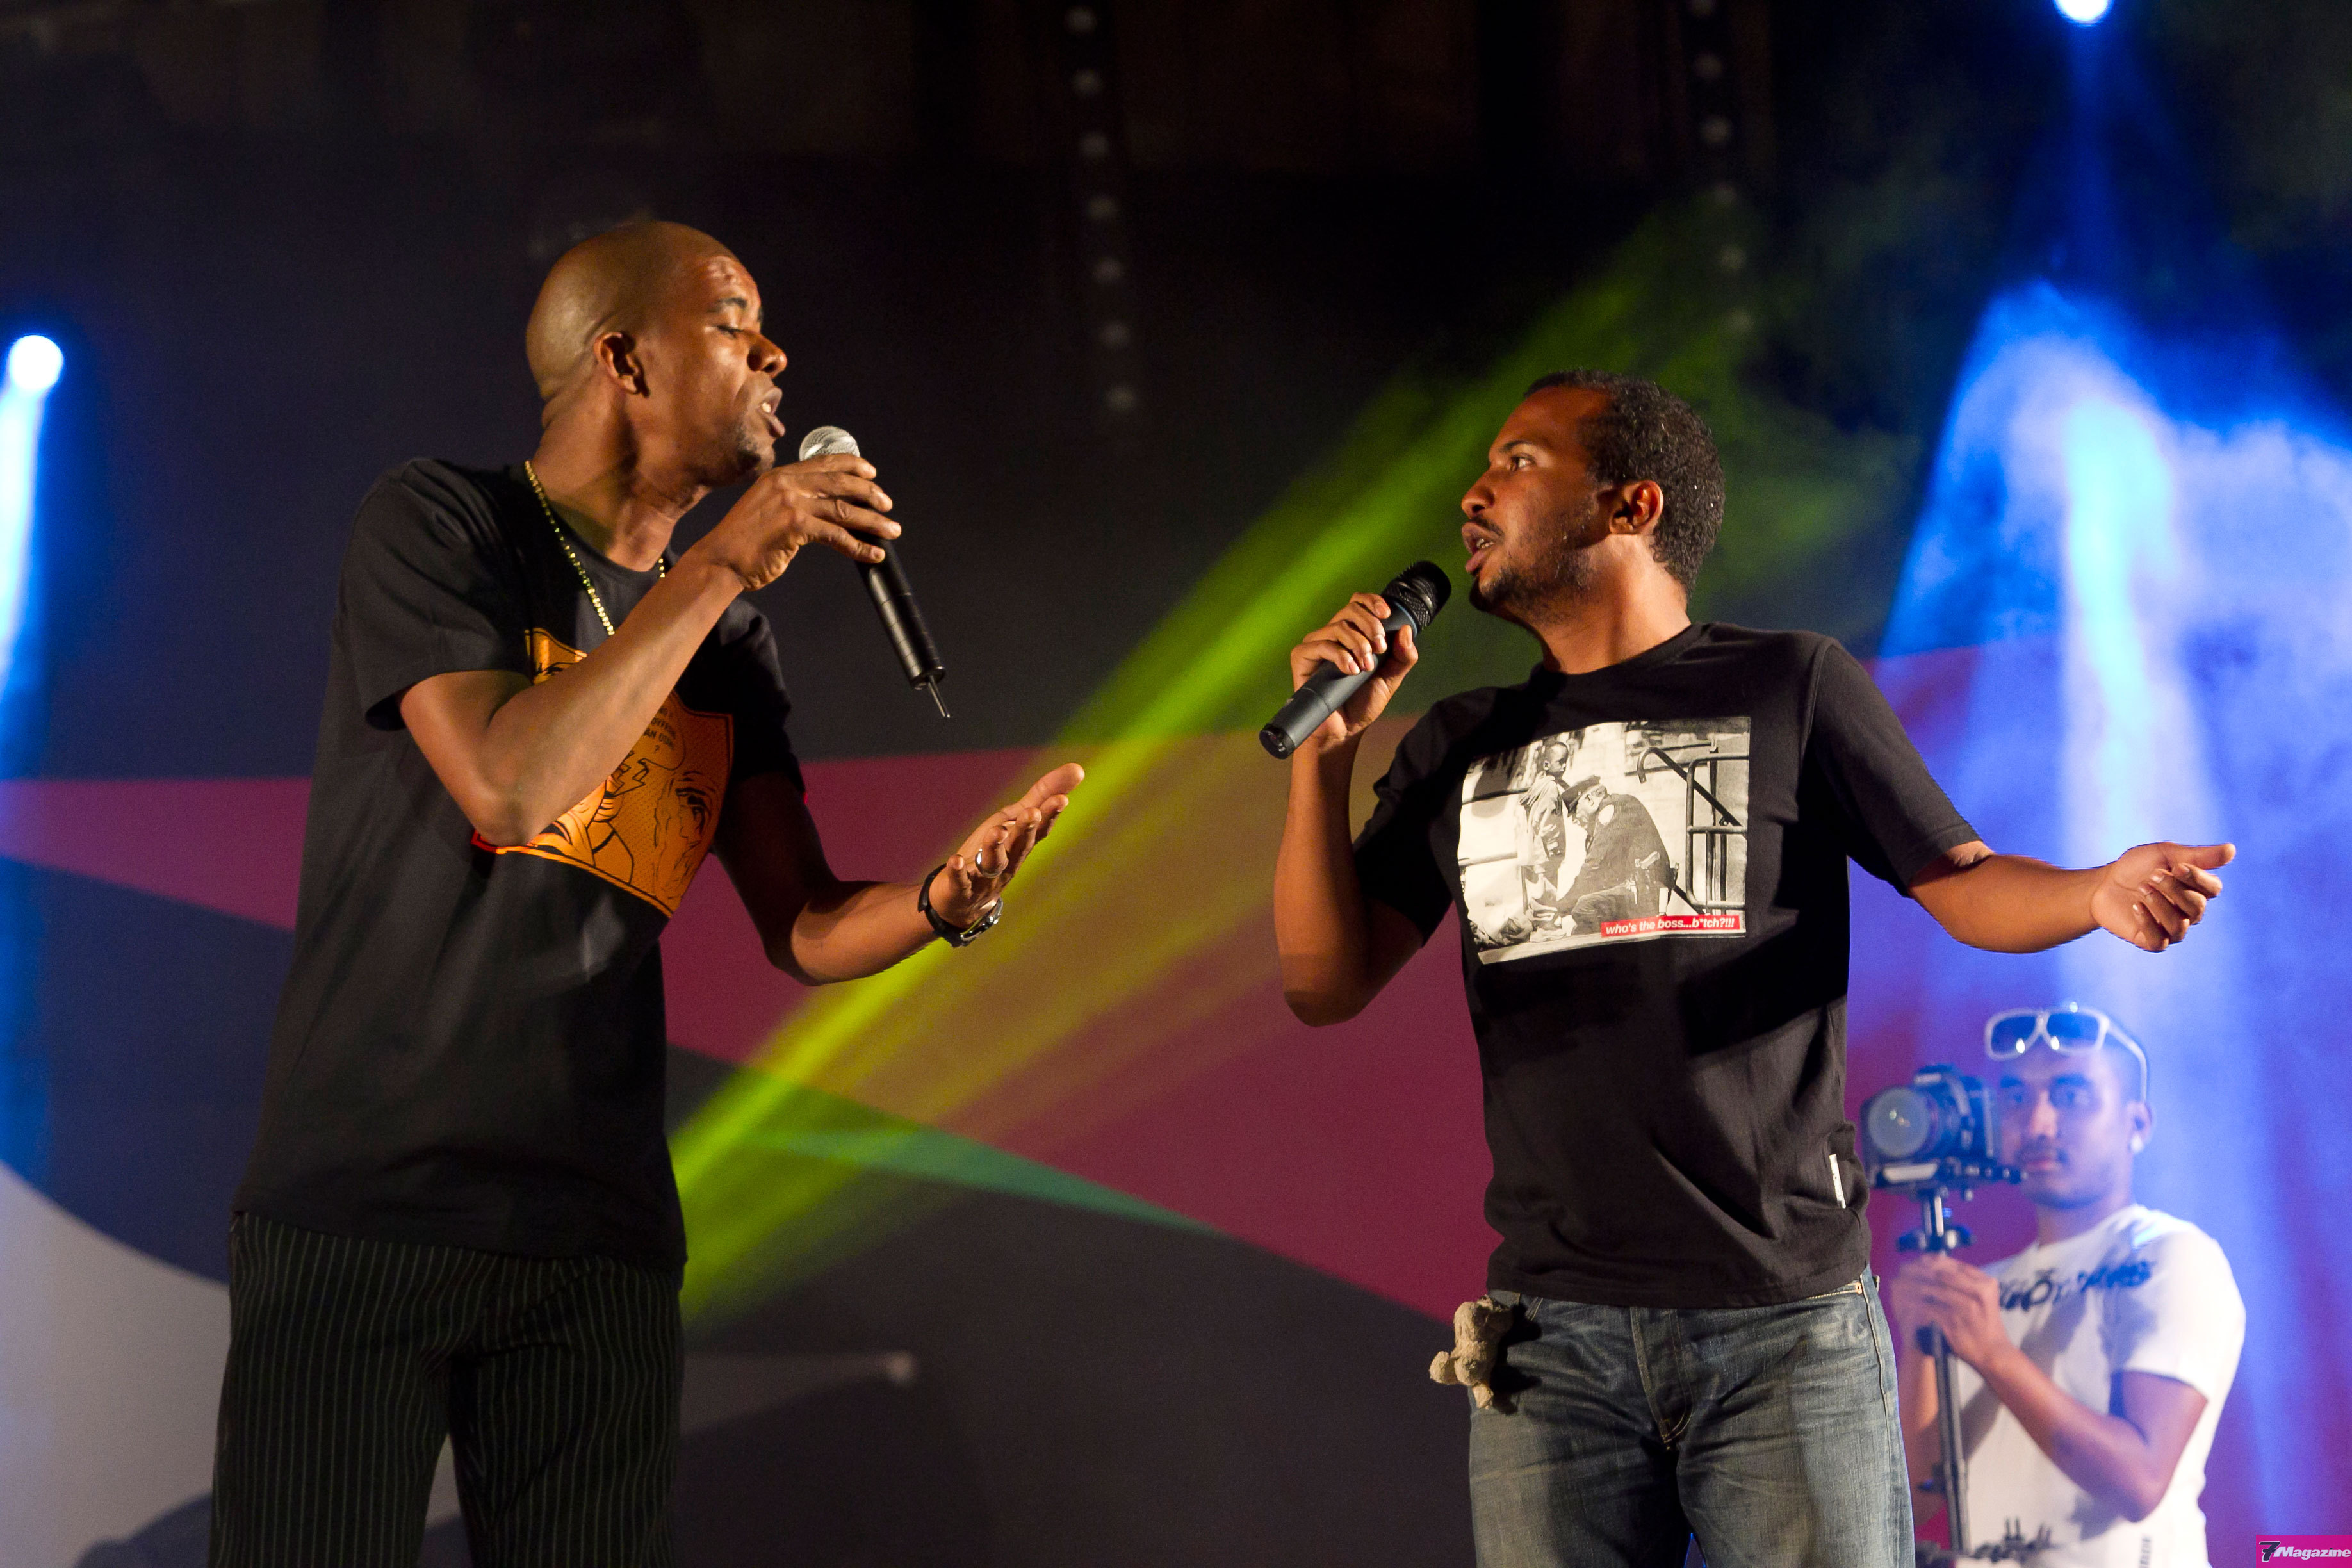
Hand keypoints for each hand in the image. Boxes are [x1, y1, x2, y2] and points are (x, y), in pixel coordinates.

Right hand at [683, 453, 898, 591]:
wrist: (720, 560)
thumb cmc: (743, 540)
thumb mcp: (766, 507)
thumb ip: (791, 499)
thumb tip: (824, 505)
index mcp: (780, 476)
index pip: (823, 462)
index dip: (852, 465)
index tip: (871, 473)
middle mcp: (786, 484)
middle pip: (840, 482)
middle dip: (869, 493)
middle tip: (887, 504)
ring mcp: (791, 504)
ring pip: (844, 509)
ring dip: (873, 522)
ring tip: (891, 530)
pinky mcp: (795, 526)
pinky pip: (837, 536)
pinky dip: (859, 546)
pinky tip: (873, 553)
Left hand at [926, 763, 1084, 926]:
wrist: (966, 899)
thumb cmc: (996, 851)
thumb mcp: (1016, 819)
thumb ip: (1043, 794)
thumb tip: (1080, 768)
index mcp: (1022, 842)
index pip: (1040, 828)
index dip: (1050, 815)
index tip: (1061, 799)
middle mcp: (1009, 860)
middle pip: (1020, 844)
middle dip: (1026, 829)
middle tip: (1032, 813)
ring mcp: (985, 876)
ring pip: (993, 861)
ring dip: (995, 847)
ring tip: (996, 832)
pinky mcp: (961, 887)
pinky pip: (960, 880)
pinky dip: (958, 871)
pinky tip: (955, 860)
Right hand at [1286, 594, 1418, 754]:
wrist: (1344, 730)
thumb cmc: (1363, 703)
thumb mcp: (1391, 678)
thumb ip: (1403, 656)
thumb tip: (1405, 629)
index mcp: (1352, 634)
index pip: (1358, 603)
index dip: (1372, 602)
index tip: (1386, 614)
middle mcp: (1333, 635)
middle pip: (1349, 610)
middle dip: (1370, 626)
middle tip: (1380, 648)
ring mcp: (1316, 645)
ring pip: (1338, 627)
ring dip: (1358, 644)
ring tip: (1367, 667)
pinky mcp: (1302, 657)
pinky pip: (1321, 644)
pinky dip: (1341, 656)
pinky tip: (1352, 671)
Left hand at [1889, 1255, 2009, 1369]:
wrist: (1993, 1352)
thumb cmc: (1985, 1322)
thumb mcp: (1983, 1297)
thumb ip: (1966, 1280)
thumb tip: (1937, 1261)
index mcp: (1986, 1283)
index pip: (1954, 1265)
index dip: (1933, 1262)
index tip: (1918, 1262)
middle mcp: (1978, 1292)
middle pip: (1942, 1275)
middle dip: (1921, 1272)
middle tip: (1905, 1270)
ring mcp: (1966, 1307)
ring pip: (1933, 1289)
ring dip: (1915, 1286)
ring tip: (1902, 1284)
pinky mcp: (1954, 1321)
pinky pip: (1928, 1308)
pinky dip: (1916, 1304)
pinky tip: (1906, 1302)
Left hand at [2089, 840, 2232, 951]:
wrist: (2102, 884)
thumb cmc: (2137, 867)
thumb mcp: (2165, 854)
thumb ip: (2198, 855)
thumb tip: (2232, 850)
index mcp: (2197, 890)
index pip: (2213, 889)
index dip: (2198, 878)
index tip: (2177, 866)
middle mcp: (2189, 912)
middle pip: (2197, 907)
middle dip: (2174, 889)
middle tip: (2152, 875)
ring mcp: (2171, 929)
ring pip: (2179, 925)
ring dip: (2160, 905)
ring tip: (2141, 888)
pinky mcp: (2152, 941)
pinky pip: (2159, 940)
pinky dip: (2148, 923)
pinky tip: (2135, 906)